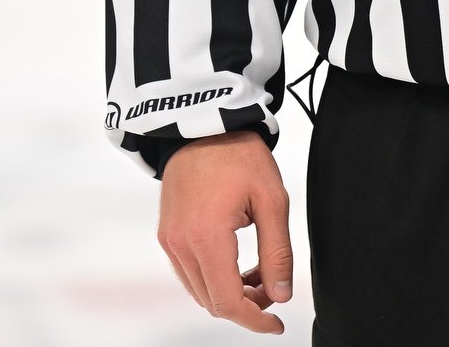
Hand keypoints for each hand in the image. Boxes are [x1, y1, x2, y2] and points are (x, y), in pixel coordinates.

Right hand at [157, 129, 294, 333]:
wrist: (204, 125)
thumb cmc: (240, 155)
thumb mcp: (273, 200)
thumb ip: (278, 252)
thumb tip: (281, 296)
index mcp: (207, 237)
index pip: (227, 301)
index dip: (254, 319)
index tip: (276, 323)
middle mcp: (180, 245)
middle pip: (211, 302)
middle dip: (246, 306)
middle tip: (274, 290)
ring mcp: (169, 241)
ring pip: (199, 291)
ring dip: (230, 293)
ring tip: (260, 274)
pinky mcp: (167, 235)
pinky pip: (189, 273)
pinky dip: (214, 278)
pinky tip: (238, 264)